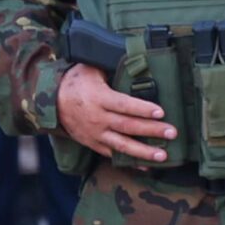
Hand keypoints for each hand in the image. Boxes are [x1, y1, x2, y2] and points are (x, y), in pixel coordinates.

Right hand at [56, 63, 176, 161]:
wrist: (52, 101)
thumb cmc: (77, 80)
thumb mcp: (92, 68)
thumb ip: (112, 68)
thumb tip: (135, 59)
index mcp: (99, 98)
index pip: (124, 105)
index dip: (143, 109)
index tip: (161, 112)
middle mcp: (98, 118)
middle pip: (128, 126)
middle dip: (151, 131)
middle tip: (172, 133)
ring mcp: (95, 134)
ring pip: (122, 145)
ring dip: (143, 152)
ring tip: (162, 156)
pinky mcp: (93, 143)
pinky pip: (112, 155)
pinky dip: (129, 161)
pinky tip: (145, 165)